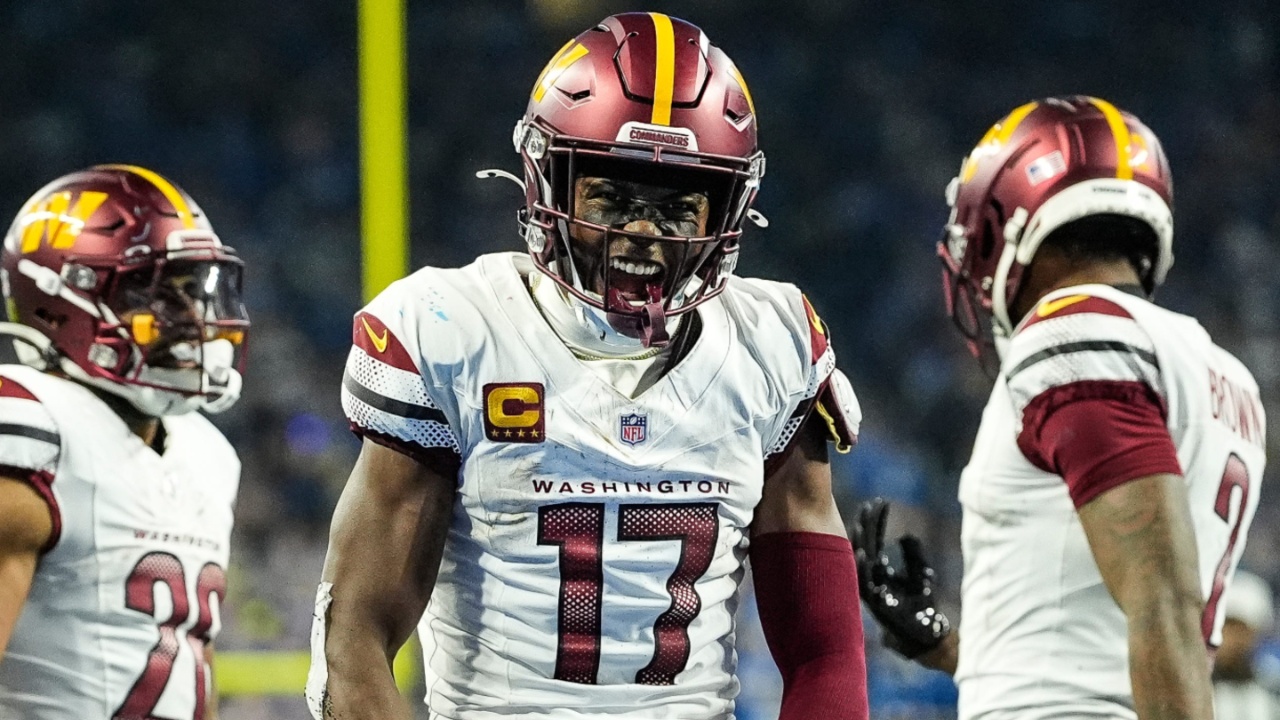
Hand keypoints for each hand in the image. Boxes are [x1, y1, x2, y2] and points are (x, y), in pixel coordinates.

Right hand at [849, 498, 949, 658]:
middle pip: (864, 544)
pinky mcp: (874, 603)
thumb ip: (913, 554)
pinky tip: (863, 553)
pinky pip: (863, 583)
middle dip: (866, 524)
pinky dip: (862, 568)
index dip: (876, 521)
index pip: (874, 538)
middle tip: (870, 504)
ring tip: (861, 523)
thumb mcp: (920, 573)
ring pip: (859, 561)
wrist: (926, 635)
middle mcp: (871, 577)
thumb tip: (906, 534)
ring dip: (859, 542)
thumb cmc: (922, 606)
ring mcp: (870, 589)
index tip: (879, 502)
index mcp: (879, 569)